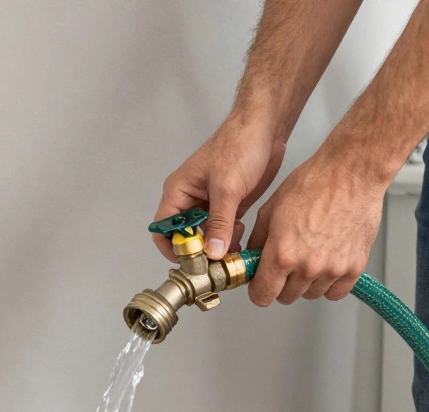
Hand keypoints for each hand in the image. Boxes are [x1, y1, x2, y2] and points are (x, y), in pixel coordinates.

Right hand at [153, 118, 286, 261]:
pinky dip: (230, 239)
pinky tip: (241, 240)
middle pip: (185, 236)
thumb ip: (219, 222)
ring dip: (216, 247)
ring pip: (206, 236)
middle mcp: (190, 200)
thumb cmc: (238, 145)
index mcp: (178, 191)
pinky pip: (223, 231)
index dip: (172, 248)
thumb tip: (212, 252)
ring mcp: (210, 204)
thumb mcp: (227, 187)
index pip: (163, 228)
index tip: (190, 262)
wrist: (265, 129)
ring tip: (231, 252)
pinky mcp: (228, 206)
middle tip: (214, 264)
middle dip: (198, 252)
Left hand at [245, 152, 385, 305]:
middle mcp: (307, 266)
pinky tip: (324, 264)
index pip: (262, 295)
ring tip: (307, 256)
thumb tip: (252, 260)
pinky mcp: (355, 267)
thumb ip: (258, 242)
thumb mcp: (270, 210)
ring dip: (305, 283)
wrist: (352, 172)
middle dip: (280, 283)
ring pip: (310, 295)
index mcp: (282, 253)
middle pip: (285, 297)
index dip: (258, 289)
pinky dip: (328, 283)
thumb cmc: (314, 183)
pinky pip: (335, 292)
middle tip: (284, 263)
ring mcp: (333, 269)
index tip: (260, 282)